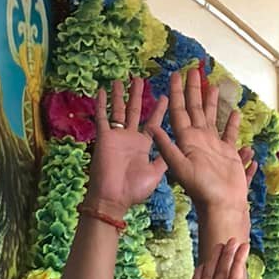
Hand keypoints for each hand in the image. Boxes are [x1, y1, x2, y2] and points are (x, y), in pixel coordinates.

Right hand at [88, 78, 167, 213]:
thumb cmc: (134, 189)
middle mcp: (130, 137)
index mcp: (144, 145)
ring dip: (120, 95)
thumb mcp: (156, 172)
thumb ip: (164, 157)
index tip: (165, 96)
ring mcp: (117, 136)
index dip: (158, 109)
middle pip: (135, 111)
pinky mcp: (104, 137)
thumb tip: (177, 146)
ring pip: (118, 110)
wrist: (114, 198)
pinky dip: (101, 104)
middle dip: (137, 95)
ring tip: (122, 79)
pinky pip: (102, 118)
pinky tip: (101, 91)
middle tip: (140, 80)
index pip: (153, 122)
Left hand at [151, 68, 252, 221]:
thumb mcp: (179, 166)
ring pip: (212, 117)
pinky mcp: (228, 153)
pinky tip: (235, 113)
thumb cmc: (200, 188)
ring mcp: (214, 145)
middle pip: (195, 108)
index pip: (179, 110)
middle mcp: (199, 139)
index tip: (175, 74)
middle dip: (194, 90)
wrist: (221, 205)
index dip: (176, 92)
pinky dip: (232, 124)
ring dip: (212, 102)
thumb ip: (167, 146)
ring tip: (213, 86)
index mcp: (186, 139)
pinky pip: (230, 134)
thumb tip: (152, 126)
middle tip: (194, 70)